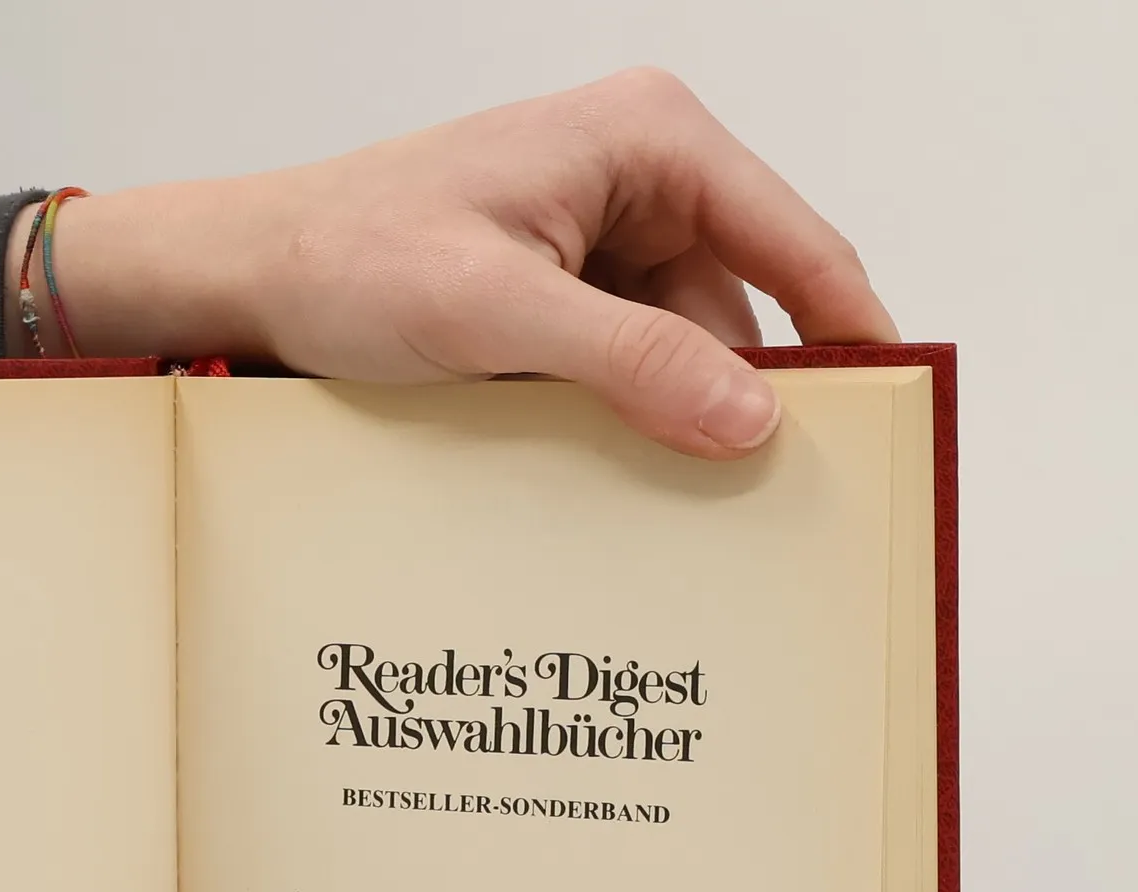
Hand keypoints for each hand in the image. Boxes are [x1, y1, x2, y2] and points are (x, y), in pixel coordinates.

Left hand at [41, 69, 897, 457]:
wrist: (252, 276)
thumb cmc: (348, 255)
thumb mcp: (494, 312)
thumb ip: (629, 359)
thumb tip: (747, 415)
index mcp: (648, 143)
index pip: (795, 244)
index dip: (850, 334)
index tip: (886, 423)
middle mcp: (637, 182)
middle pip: (741, 306)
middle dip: (745, 398)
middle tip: (768, 501)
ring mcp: (596, 242)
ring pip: (680, 349)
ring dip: (670, 419)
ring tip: (674, 502)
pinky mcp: (557, 297)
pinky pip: (623, 366)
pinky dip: (621, 419)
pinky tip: (608, 474)